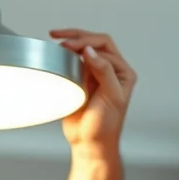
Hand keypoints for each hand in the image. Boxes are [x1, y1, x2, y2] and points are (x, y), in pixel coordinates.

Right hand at [51, 29, 136, 153]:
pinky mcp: (81, 80)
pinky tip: (57, 52)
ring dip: (71, 41)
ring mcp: (94, 74)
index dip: (87, 43)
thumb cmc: (105, 126)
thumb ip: (104, 72)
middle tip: (59, 38)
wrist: (90, 144)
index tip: (70, 47)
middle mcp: (110, 70)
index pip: (104, 46)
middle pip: (95, 42)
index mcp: (122, 72)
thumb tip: (90, 51)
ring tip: (56, 39)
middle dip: (78, 36)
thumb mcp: (111, 97)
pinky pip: (73, 61)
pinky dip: (65, 55)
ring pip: (83, 49)